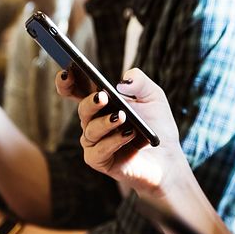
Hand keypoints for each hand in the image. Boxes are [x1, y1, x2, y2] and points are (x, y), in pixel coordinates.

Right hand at [69, 68, 189, 199]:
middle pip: (83, 109)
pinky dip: (113, 141)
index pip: (76, 91)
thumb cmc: (156, 125)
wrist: (168, 157)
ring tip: (122, 116)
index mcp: (101, 104)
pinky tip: (128, 134)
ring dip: (106, 123)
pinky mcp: (100, 161)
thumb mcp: (153, 96)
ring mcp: (94, 142)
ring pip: (90, 130)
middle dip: (90, 102)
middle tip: (103, 97)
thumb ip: (140, 82)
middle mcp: (93, 122)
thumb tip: (122, 82)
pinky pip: (98, 151)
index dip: (66, 82)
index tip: (66, 72)